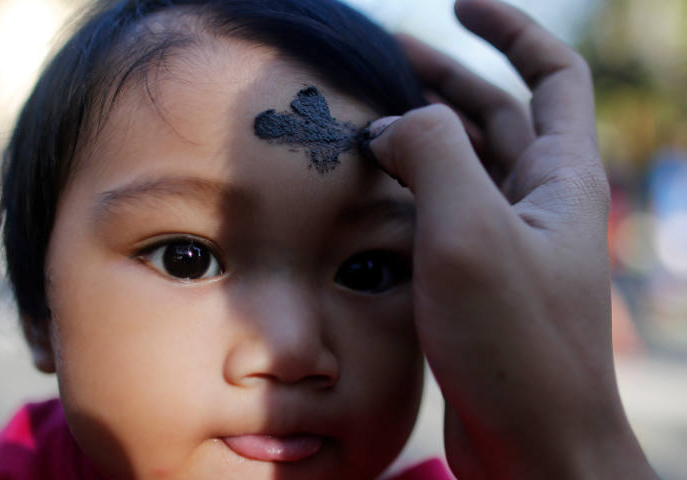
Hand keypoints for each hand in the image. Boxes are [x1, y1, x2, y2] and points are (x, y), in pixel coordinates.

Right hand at [366, 1, 656, 477]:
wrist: (534, 446)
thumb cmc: (515, 345)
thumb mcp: (470, 231)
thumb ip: (435, 154)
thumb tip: (396, 124)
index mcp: (559, 177)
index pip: (549, 74)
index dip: (507, 28)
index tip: (459, 3)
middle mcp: (540, 203)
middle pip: (497, 114)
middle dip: (446, 77)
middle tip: (385, 57)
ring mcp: (509, 243)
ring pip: (466, 165)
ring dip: (424, 133)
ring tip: (370, 117)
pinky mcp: (479, 280)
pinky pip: (446, 213)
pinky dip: (412, 188)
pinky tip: (373, 189)